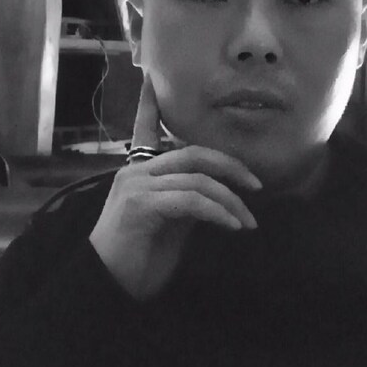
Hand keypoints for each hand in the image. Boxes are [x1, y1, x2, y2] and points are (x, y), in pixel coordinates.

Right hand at [89, 74, 260, 299]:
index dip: (148, 104)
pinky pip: (190, 200)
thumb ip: (188, 198)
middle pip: (191, 153)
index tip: (150, 79)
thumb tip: (217, 189)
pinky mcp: (140, 204)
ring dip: (230, 200)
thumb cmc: (140, 257)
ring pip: (196, 177)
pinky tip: (232, 226)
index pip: (144, 129)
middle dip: (229, 166)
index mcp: (139, 170)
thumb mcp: (171, 222)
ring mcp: (136, 185)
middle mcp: (135, 171)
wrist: (110, 287)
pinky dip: (217, 211)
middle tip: (256, 184)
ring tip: (248, 221)